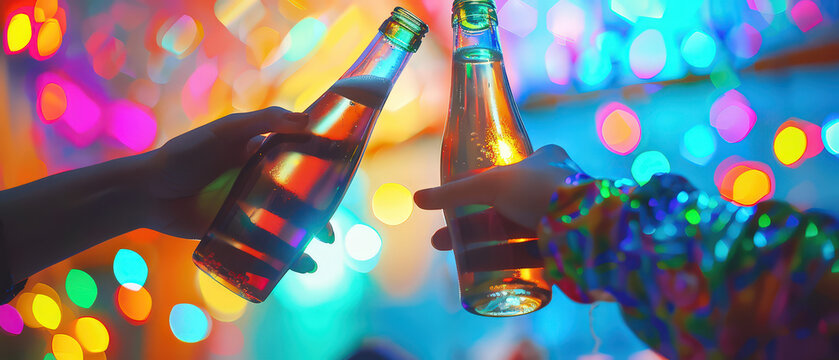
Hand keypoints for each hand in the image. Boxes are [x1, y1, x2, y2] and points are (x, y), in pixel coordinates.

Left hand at [141, 107, 331, 272]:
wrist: (146, 193)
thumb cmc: (183, 156)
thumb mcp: (225, 132)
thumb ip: (263, 122)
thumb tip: (307, 120)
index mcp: (260, 153)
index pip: (299, 157)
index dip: (323, 166)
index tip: (344, 176)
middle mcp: (258, 180)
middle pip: (299, 196)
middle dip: (319, 211)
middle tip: (330, 226)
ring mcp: (247, 207)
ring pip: (286, 223)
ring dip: (306, 236)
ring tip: (321, 248)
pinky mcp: (235, 231)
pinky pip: (265, 244)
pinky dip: (284, 257)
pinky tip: (301, 267)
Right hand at [414, 145, 581, 251]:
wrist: (588, 227)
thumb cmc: (541, 192)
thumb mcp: (492, 185)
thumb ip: (455, 192)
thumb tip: (417, 200)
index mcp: (544, 161)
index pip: (502, 174)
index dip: (474, 190)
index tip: (453, 207)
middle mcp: (554, 188)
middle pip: (503, 209)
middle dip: (471, 225)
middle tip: (442, 239)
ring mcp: (560, 220)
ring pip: (514, 235)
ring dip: (483, 247)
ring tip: (455, 258)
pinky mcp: (564, 248)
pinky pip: (530, 256)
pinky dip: (507, 265)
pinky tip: (485, 274)